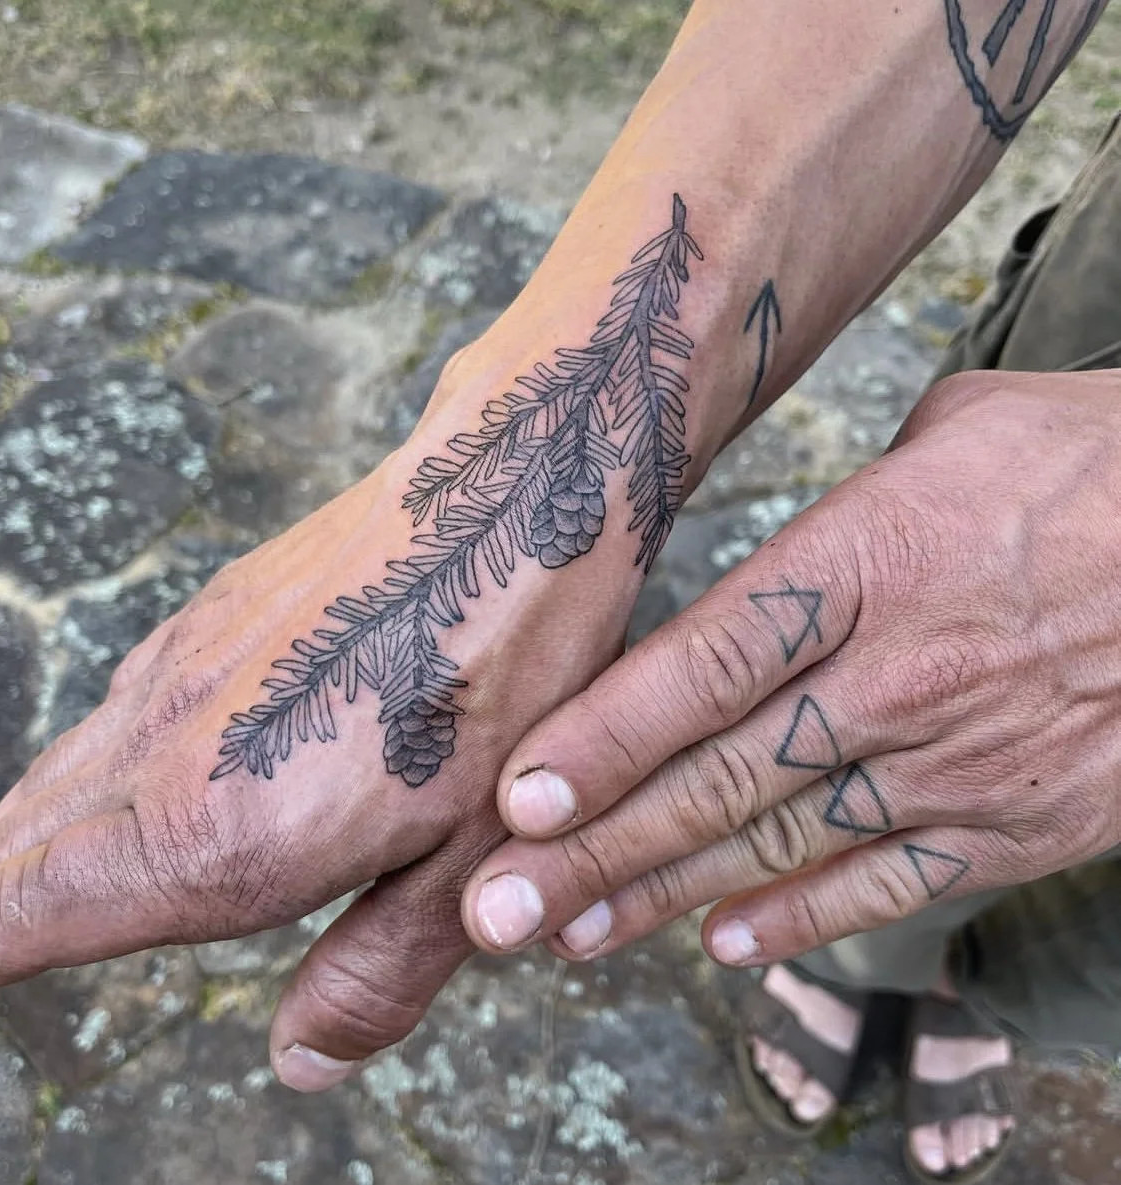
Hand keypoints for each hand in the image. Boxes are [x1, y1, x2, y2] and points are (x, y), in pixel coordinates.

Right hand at [0, 340, 641, 1087]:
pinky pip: (114, 707)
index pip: (19, 910)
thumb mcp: (474, 856)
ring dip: (36, 836)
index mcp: (218, 836)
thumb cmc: (509, 678)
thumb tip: (302, 1063)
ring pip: (61, 772)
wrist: (506, 499)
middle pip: (18, 848)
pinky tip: (127, 772)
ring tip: (27, 880)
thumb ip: (379, 969)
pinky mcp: (211, 613)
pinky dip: (92, 763)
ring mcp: (181, 668)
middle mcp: (169, 749)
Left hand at [462, 370, 1120, 969]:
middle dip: (597, 850)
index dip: (604, 737)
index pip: (707, 662)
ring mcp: (965, 756)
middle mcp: (906, 670)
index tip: (515, 797)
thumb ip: (842, 509)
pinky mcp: (1026, 817)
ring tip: (569, 934)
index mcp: (875, 558)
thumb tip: (765, 560)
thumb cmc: (1098, 462)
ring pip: (785, 842)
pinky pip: (894, 881)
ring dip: (667, 895)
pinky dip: (802, 916)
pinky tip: (722, 942)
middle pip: (720, 775)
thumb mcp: (960, 434)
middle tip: (494, 908)